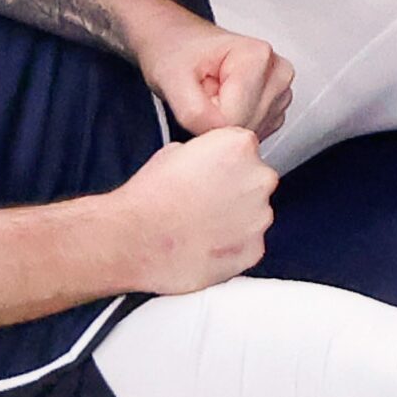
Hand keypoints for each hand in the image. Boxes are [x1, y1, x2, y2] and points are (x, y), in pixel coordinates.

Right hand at [113, 128, 276, 293]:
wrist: (136, 239)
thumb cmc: (150, 197)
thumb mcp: (173, 151)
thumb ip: (204, 154)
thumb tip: (208, 163)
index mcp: (239, 146)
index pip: (244, 147)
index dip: (224, 162)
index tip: (210, 173)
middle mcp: (258, 178)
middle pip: (255, 180)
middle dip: (235, 189)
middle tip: (204, 201)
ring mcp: (260, 217)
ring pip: (254, 214)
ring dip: (236, 218)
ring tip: (201, 226)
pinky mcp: (254, 250)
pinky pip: (249, 244)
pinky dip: (233, 246)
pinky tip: (205, 244)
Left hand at [140, 22, 295, 138]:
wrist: (179, 43)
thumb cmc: (178, 51)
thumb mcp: (172, 77)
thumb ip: (193, 110)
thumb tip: (216, 133)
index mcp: (257, 57)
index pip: (233, 118)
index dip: (206, 115)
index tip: (197, 92)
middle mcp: (277, 73)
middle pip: (245, 127)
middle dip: (215, 119)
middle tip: (202, 93)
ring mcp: (280, 92)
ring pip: (250, 133)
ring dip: (223, 122)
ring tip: (212, 94)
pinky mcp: (277, 109)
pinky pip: (254, 134)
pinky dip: (233, 126)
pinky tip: (224, 103)